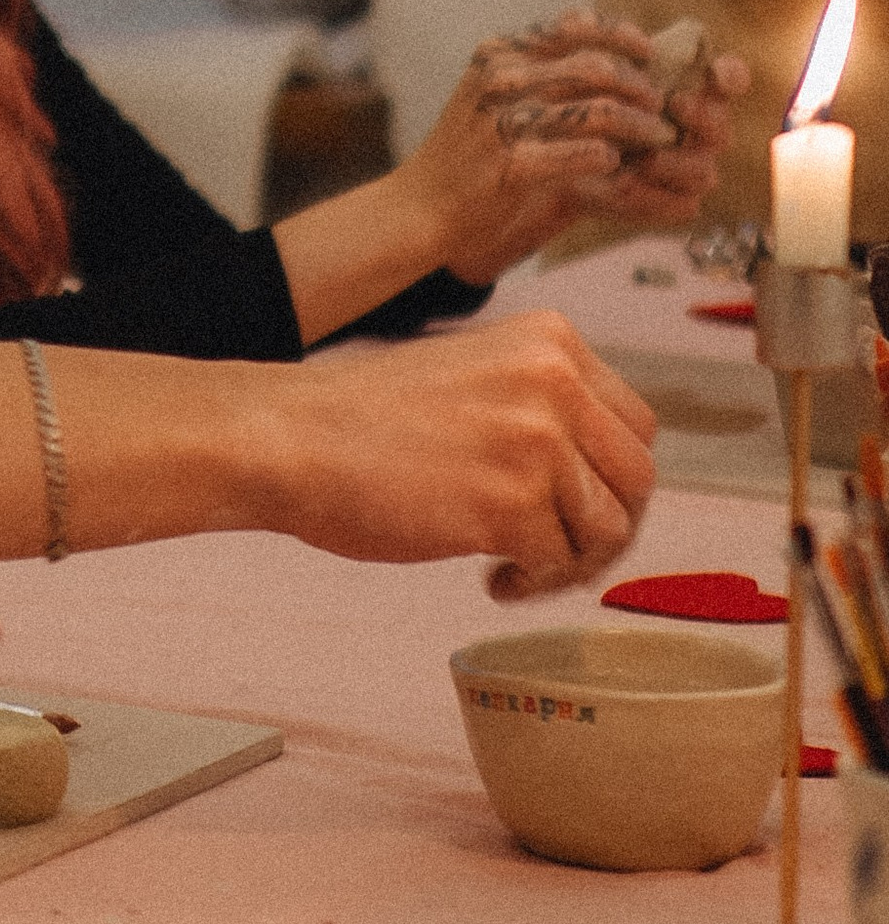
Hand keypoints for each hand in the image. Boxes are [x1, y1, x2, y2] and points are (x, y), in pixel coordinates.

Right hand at [258, 312, 653, 597]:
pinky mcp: (511, 503)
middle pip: (637, 479)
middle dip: (606, 528)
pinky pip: (559, 564)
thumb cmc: (361, 420)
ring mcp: (536, 441)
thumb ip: (538, 405)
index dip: (610, 478)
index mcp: (550, 340)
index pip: (635, 424)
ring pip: (608, 528)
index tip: (573, 505)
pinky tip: (490, 577)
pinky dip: (531, 582)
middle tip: (559, 552)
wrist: (287, 438)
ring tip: (516, 566)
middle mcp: (555, 381)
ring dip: (569, 563)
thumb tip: (596, 476)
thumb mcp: (473, 374)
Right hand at [403, 12, 744, 274]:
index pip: (574, 26)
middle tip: (659, 106)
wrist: (420, 205)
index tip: (647, 51)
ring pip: (598, 112)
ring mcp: (504, 122)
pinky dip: (611, 158)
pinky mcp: (512, 166)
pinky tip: (617, 164)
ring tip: (657, 137)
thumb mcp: (490, 91)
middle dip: (639, 86)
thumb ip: (537, 66)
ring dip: (638, 125)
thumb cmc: (465, 149)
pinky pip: (585, 154)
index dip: (620, 34)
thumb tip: (605, 49)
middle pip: (595, 68)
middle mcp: (500, 79)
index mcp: (499, 53)